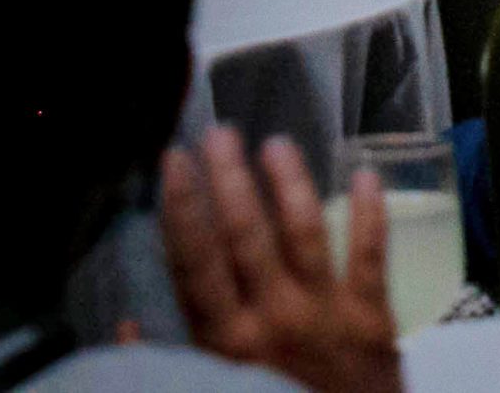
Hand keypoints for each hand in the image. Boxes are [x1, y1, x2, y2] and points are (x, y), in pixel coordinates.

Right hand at [161, 128, 402, 392]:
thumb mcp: (204, 391)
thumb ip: (168, 361)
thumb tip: (127, 321)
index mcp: (223, 342)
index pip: (194, 262)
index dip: (182, 208)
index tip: (173, 160)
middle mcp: (271, 319)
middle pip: (245, 236)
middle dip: (230, 179)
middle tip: (220, 132)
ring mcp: (325, 315)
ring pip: (303, 234)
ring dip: (289, 184)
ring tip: (276, 143)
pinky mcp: (373, 319)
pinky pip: (372, 257)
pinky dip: (371, 213)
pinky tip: (368, 172)